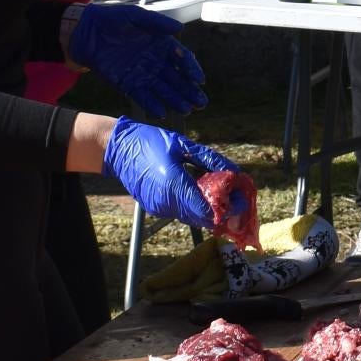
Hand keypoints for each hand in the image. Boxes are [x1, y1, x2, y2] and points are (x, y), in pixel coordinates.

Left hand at [69, 2, 205, 111]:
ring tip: (186, 110)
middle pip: (176, 78)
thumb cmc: (111, 19)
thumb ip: (156, 22)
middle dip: (188, 90)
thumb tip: (179, 28)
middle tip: (200, 102)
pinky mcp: (127, 84)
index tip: (199, 79)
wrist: (85, 31)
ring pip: (162, 90)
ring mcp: (142, 74)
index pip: (181, 59)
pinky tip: (162, 113)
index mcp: (161, 44)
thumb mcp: (134, 15)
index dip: (191, 69)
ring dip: (174, 100)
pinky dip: (151, 105)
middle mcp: (155, 61)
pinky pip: (142, 96)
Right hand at [105, 119, 238, 228]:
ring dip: (210, 209)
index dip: (229, 210)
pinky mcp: (156, 208)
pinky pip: (182, 212)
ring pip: (194, 217)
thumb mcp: (183, 145)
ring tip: (222, 192)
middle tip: (237, 196)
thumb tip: (236, 172)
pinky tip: (201, 191)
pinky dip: (196, 205)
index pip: (208, 211)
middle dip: (224, 210)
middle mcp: (167, 202)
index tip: (242, 200)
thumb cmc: (150, 141)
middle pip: (204, 218)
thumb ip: (211, 161)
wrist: (117, 150)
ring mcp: (160, 208)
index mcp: (175, 185)